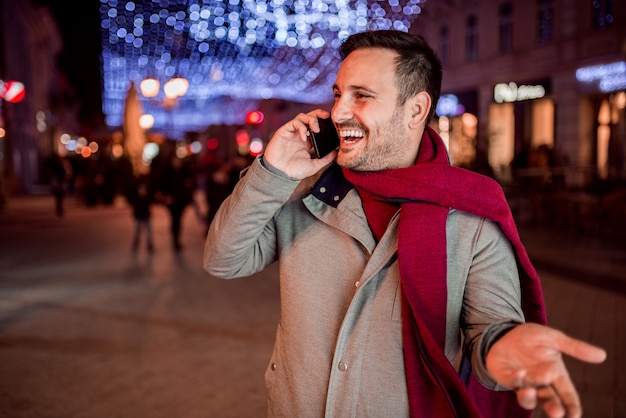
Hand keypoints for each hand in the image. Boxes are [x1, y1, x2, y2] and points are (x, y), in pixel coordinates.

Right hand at [263, 109, 337, 178]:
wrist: (280, 174)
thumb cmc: (295, 171)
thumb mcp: (315, 165)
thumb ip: (326, 159)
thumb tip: (337, 152)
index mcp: (308, 142)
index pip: (318, 126)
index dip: (325, 122)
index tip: (333, 123)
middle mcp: (301, 135)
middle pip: (310, 117)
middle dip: (319, 114)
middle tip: (327, 116)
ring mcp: (293, 132)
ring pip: (302, 116)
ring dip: (311, 119)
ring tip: (315, 129)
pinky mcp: (284, 131)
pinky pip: (294, 122)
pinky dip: (301, 127)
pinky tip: (304, 137)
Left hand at [486, 323, 605, 417]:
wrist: (507, 331)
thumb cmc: (533, 337)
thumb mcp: (554, 339)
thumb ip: (575, 348)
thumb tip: (602, 355)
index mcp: (555, 374)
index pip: (567, 394)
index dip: (572, 406)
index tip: (575, 415)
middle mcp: (540, 382)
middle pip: (549, 401)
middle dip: (553, 408)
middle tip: (557, 413)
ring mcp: (523, 382)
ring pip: (528, 399)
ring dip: (529, 398)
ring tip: (531, 391)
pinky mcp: (506, 377)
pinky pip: (511, 383)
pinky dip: (515, 379)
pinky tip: (520, 372)